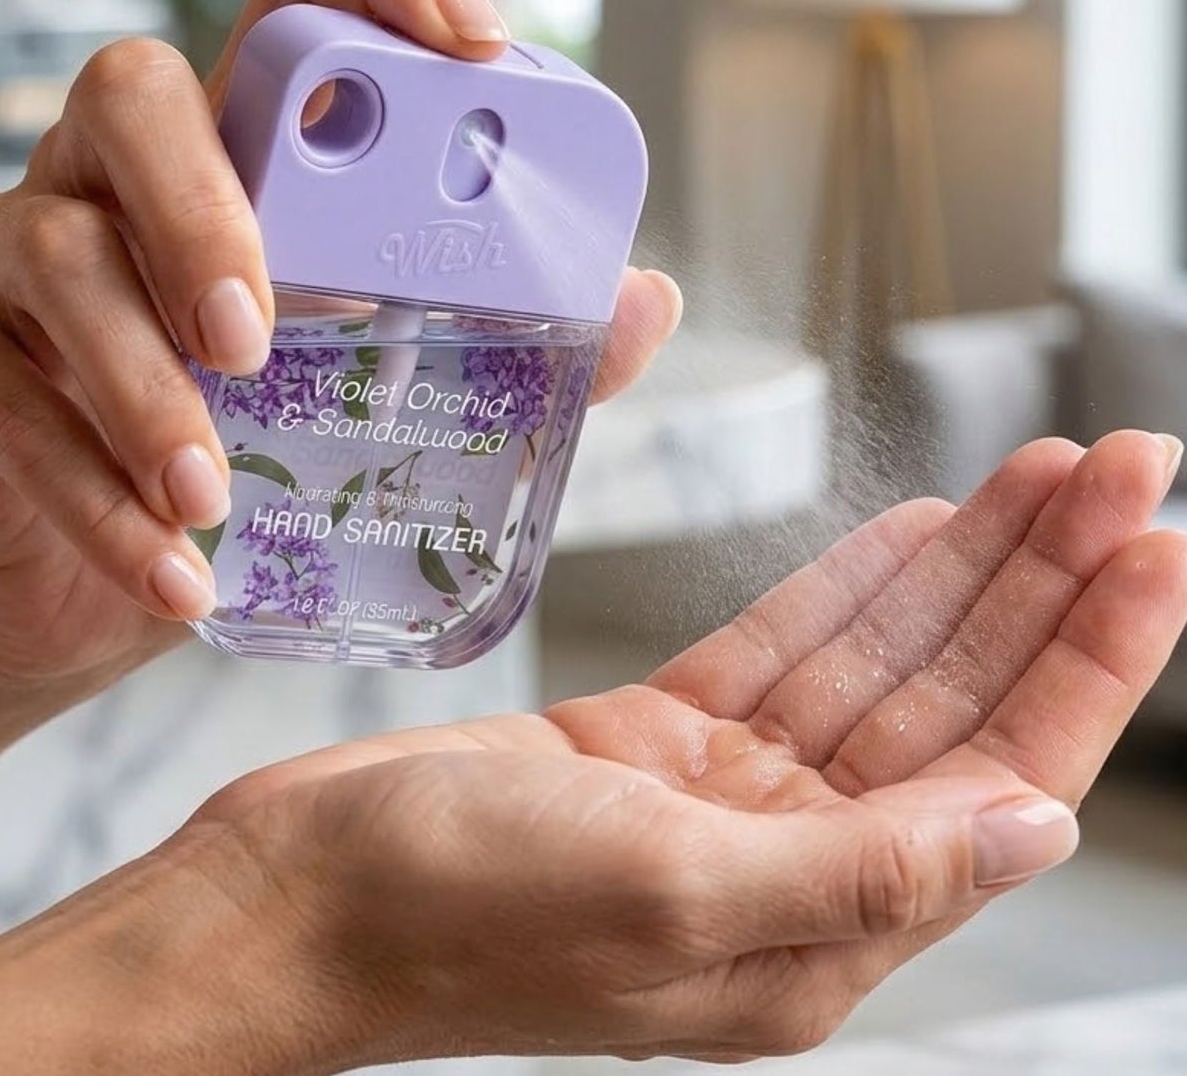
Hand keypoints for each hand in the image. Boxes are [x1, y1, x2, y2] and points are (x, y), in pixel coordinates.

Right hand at [0, 0, 681, 698]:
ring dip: (142, 381)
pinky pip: (5, 401)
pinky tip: (171, 574)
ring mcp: (15, 252)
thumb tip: (646, 301)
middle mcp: (118, 171)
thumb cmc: (248, 463)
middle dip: (205, 204)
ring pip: (55, 248)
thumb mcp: (378, 396)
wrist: (83, 590)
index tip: (476, 39)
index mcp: (246, 149)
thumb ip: (510, 343)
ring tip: (211, 492)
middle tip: (261, 335)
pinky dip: (94, 497)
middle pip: (132, 90)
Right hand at [166, 431, 1186, 1067]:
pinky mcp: (658, 741)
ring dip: (962, 569)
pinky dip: (849, 585)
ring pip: (878, 662)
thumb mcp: (669, 890)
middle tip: (1124, 468)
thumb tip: (1031, 827)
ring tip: (1045, 476)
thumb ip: (860, 868)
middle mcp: (791, 865)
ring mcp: (723, 796)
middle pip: (955, 702)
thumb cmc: (453, 912)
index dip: (1092, 658)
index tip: (1158, 548)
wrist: (300, 890)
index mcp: (819, 931)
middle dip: (1047, 584)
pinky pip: (783, 649)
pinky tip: (915, 530)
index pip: (1002, 775)